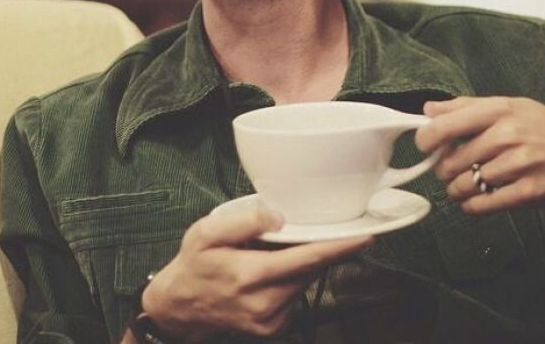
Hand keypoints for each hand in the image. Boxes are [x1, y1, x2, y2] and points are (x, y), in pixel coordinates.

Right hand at [141, 206, 372, 340]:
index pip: (308, 259)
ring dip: (303, 263)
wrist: (178, 309)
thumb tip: (279, 216)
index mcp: (251, 276)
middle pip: (312, 269)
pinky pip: (296, 295)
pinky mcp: (274, 328)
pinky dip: (293, 279)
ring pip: (306, 281)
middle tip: (312, 229)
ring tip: (274, 253)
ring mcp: (271, 320)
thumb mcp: (206, 233)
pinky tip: (272, 271)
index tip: (366, 237)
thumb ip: (243, 220)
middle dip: (319, 248)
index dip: (340, 248)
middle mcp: (265, 303)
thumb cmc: (194, 265)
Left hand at [415, 96, 544, 227]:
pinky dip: (471, 207)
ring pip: (466, 184)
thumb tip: (429, 108)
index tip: (425, 146)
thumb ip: (468, 106)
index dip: (427, 138)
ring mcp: (519, 165)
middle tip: (448, 170)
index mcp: (501, 110)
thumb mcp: (512, 106)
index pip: (447, 124)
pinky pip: (485, 204)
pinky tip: (472, 203)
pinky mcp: (529, 192)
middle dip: (444, 169)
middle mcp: (508, 135)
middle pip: (453, 160)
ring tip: (460, 188)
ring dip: (456, 190)